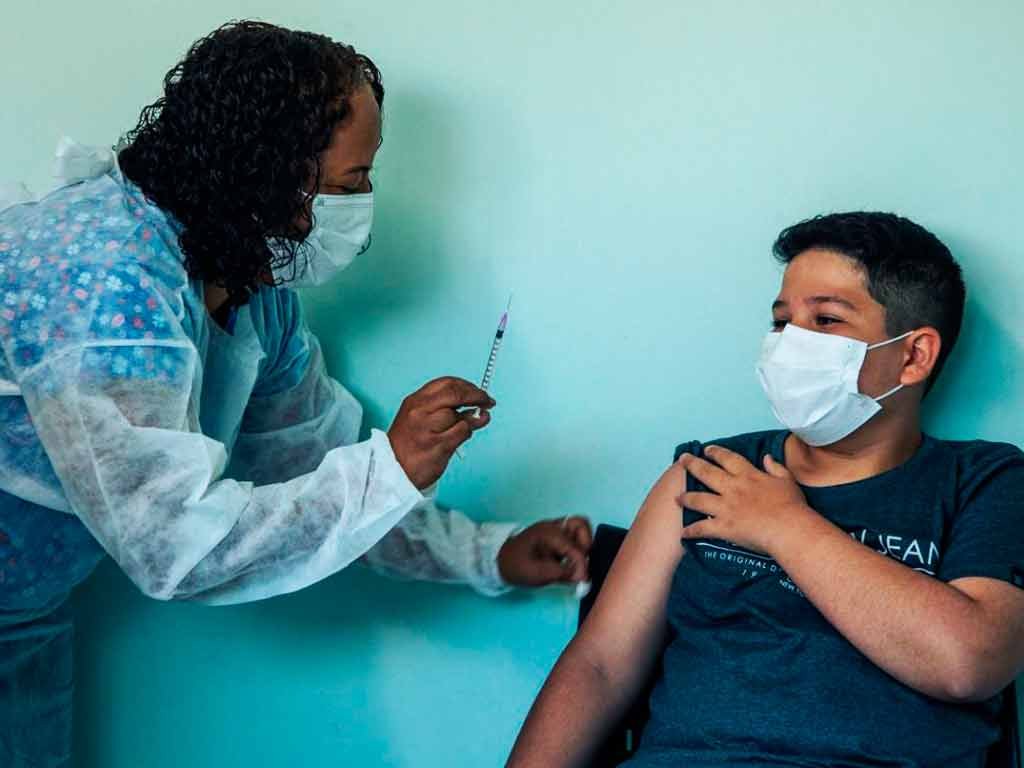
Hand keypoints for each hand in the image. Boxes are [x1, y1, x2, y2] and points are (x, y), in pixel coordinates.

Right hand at [388, 377, 494, 488]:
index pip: (445, 383)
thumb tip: (476, 405)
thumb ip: (444, 409)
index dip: (466, 385)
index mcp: (415, 402)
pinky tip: (464, 435)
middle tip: (487, 401)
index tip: (477, 391)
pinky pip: (462, 432)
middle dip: (476, 395)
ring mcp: (428, 429)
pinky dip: (468, 432)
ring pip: (460, 415)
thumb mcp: (419, 419)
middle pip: (455, 393)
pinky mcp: (438, 445)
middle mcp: (420, 412)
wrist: (393, 471)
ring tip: (474, 422)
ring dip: (471, 418)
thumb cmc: (407, 445)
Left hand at [497, 516, 592, 586]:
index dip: (581, 564)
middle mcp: (553, 527)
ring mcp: (555, 529)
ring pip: (580, 528)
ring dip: (583, 545)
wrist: (500, 561)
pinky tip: (571, 563)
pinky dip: (578, 547)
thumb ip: (560, 574)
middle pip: (581, 525)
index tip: (582, 580)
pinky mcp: (557, 536)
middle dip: (585, 545)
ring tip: (577, 564)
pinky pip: (574, 536)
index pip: (573, 546)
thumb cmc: (516, 567)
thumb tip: (581, 576)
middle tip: (580, 565)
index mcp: (547, 533)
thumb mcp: (535, 574)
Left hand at [676, 446, 813, 556]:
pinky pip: (702, 528)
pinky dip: (691, 531)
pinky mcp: (723, 526)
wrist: (789, 529)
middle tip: (682, 459)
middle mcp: (733, 488)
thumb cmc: (792, 506)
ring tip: (677, 497)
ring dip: (686, 498)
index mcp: (748, 475)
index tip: (707, 449)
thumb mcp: (787, 481)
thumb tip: (767, 457)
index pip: (728, 459)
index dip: (716, 453)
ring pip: (698, 499)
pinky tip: (682, 533)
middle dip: (692, 464)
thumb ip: (776, 468)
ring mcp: (725, 507)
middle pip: (707, 472)